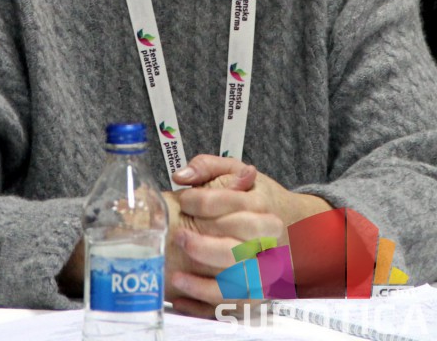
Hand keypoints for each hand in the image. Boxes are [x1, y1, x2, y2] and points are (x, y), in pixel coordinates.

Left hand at [164, 155, 330, 316]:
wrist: (291, 223)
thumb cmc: (254, 195)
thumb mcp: (233, 170)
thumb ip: (206, 166)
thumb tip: (181, 176)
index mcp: (261, 205)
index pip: (231, 203)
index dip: (202, 201)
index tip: (183, 200)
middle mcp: (268, 238)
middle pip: (238, 247)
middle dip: (203, 245)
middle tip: (178, 236)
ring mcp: (267, 266)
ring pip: (239, 282)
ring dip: (205, 283)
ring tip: (177, 275)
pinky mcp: (261, 289)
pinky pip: (236, 304)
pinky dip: (208, 303)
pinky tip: (184, 296)